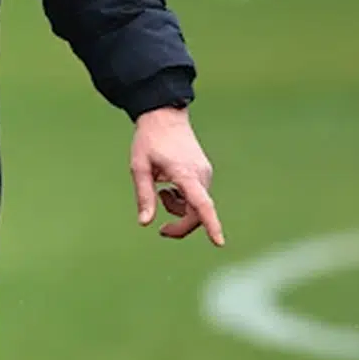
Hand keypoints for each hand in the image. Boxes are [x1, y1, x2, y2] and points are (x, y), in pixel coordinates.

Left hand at [130, 107, 223, 245]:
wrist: (164, 116)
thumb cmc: (149, 141)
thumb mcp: (139, 168)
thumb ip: (144, 196)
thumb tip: (145, 223)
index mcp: (185, 174)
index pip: (201, 204)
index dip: (211, 224)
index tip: (219, 242)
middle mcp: (201, 174)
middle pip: (197, 213)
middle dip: (181, 225)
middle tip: (161, 229)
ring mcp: (205, 173)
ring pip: (197, 206)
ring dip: (179, 210)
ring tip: (161, 193)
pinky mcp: (204, 173)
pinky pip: (198, 197)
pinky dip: (184, 201)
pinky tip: (170, 188)